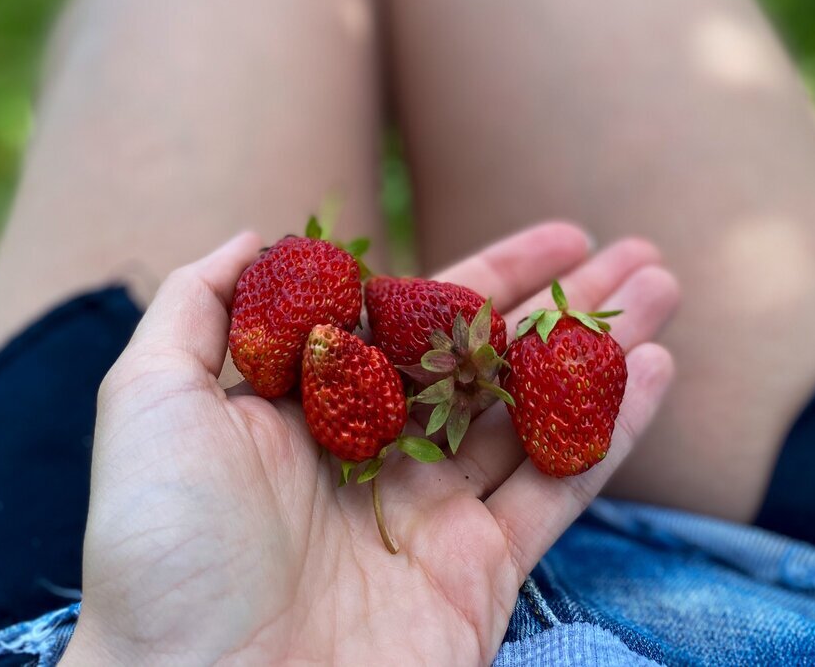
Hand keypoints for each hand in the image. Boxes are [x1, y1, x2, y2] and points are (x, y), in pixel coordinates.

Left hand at [61, 224, 676, 665]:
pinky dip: (610, 433)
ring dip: (604, 353)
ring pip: (534, 417)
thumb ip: (200, 306)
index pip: (412, 323)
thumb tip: (258, 236)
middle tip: (633, 251)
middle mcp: (375, 459)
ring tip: (666, 287)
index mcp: (309, 412)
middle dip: (563, 307)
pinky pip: (556, 490)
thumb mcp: (148, 397)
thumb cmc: (159, 546)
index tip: (550, 239)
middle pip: (488, 365)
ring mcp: (430, 518)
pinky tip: (656, 369)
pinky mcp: (476, 577)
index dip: (484, 277)